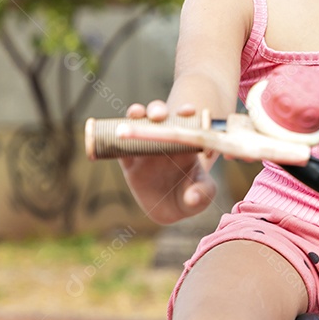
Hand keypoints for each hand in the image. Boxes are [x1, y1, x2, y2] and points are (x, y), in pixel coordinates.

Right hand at [118, 100, 216, 221]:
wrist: (172, 210)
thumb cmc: (194, 194)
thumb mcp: (205, 194)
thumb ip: (202, 192)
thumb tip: (192, 198)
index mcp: (186, 141)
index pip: (187, 121)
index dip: (186, 112)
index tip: (187, 111)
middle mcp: (165, 140)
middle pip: (160, 116)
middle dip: (158, 109)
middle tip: (158, 115)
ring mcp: (146, 148)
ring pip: (138, 124)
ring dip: (136, 114)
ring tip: (136, 114)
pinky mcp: (130, 162)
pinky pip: (119, 147)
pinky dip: (113, 138)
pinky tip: (113, 134)